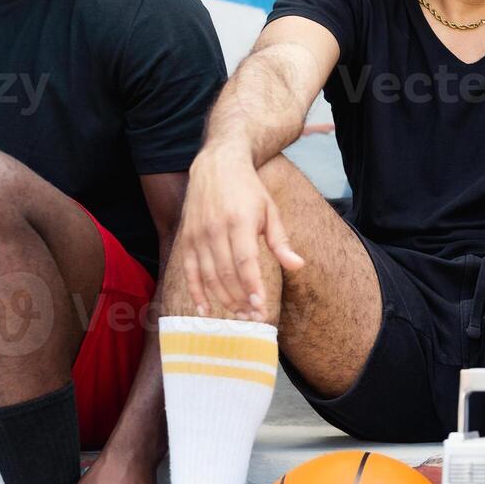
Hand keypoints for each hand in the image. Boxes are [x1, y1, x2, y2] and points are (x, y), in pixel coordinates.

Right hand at [176, 147, 304, 319]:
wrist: (217, 165)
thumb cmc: (249, 190)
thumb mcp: (271, 210)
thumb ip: (281, 241)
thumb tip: (298, 265)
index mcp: (240, 222)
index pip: (245, 262)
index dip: (252, 287)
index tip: (261, 308)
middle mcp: (215, 230)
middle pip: (226, 274)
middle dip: (241, 300)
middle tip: (254, 317)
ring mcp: (198, 235)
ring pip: (209, 277)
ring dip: (223, 300)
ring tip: (239, 315)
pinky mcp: (187, 239)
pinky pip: (189, 272)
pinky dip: (196, 293)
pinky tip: (205, 310)